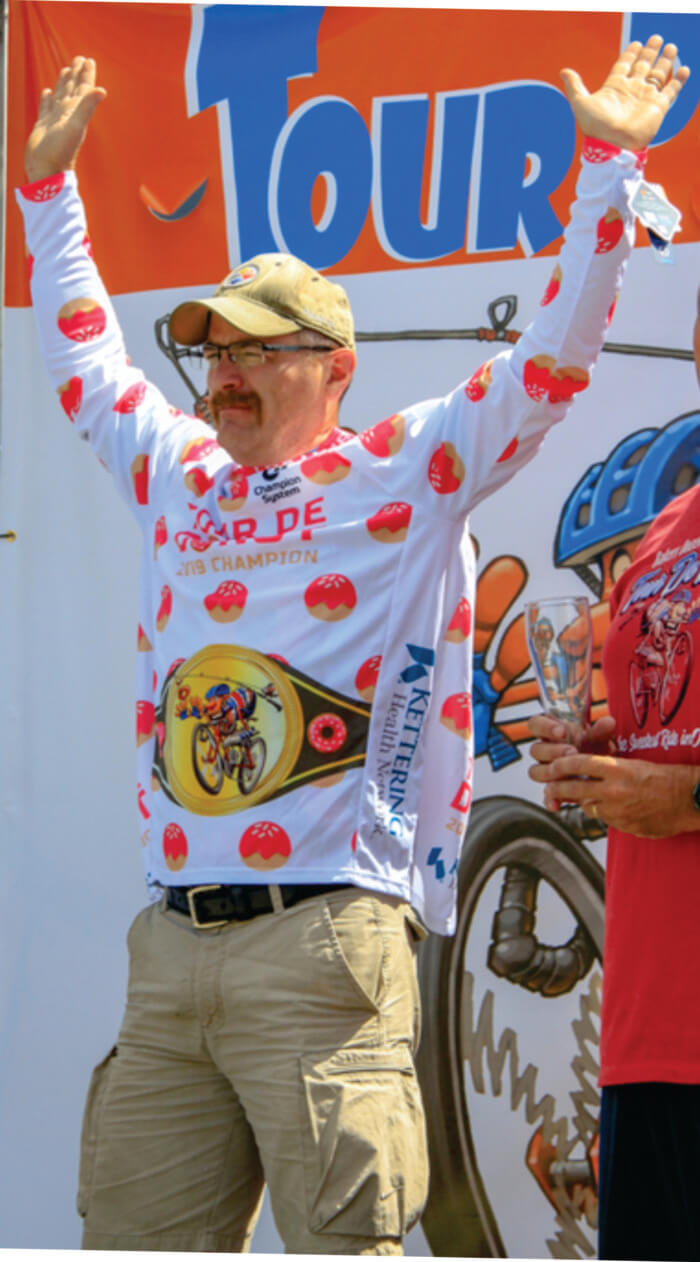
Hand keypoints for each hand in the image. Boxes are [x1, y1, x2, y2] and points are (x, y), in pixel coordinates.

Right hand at [25, 56, 105, 182]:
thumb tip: (101, 90)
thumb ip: (87, 107)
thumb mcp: (74, 125)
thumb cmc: (60, 151)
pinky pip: (46, 107)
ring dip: (63, 83)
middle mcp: (67, 114)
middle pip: (72, 88)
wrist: (46, 170)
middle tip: (79, 58)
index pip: (82, 88)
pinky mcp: (43, 126)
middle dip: (76, 74)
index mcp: (75, 111)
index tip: (88, 60)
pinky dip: (47, 99)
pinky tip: (47, 92)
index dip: (85, 74)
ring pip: (60, 95)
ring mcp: (55, 119)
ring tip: (65, 70)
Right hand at [528, 711, 614, 814]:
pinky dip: (550, 800)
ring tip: (570, 774)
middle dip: (553, 751)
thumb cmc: (595, 748)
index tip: (562, 731)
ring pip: (535, 771)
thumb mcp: (599, 738)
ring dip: (550, 773)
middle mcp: (544, 751)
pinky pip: (544, 796)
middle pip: (535, 750)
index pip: (535, 724)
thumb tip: (608, 722)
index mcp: (550, 733)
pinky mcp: (551, 789)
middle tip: (573, 751)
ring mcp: (545, 770)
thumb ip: (601, 731)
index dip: (544, 727)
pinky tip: (557, 804)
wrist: (601, 770)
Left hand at [528, 714, 699, 835]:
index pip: (579, 764)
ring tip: (588, 796)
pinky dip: (605, 814)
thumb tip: (587, 768)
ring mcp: (618, 811)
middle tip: (550, 788)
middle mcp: (614, 790)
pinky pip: (605, 820)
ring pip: (588, 806)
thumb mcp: (635, 764)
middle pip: (574, 789)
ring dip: (585, 802)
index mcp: (617, 769)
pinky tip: (614, 808)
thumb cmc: (665, 776)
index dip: (561, 765)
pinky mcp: (624, 827)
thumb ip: (610, 766)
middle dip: (558, 788)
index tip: (553, 765)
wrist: (689, 799)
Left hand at [561, 35, 689, 150]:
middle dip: (649, 53)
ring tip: (671, 47)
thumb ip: (574, 86)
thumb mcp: (580, 103)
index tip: (636, 44)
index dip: (630, 54)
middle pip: (643, 66)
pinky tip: (683, 69)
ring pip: (658, 74)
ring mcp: (645, 97)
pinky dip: (678, 80)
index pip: (625, 65)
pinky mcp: (658, 107)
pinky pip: (671, 90)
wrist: (613, 146)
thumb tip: (564, 71)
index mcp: (615, 87)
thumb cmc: (596, 127)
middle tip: (656, 38)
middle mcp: (632, 90)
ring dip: (665, 61)